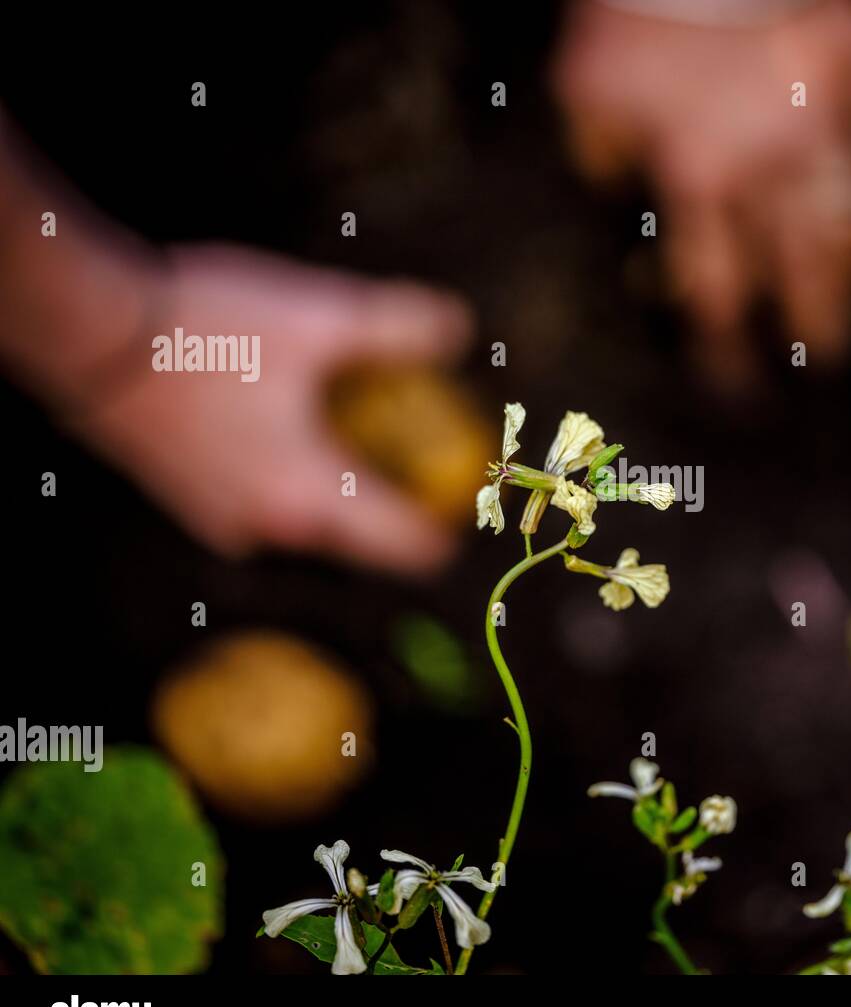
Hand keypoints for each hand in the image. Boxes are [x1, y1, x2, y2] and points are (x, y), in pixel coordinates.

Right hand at [72, 244, 473, 573]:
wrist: (86, 332)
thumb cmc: (206, 330)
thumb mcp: (318, 319)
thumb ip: (398, 329)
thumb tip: (459, 328)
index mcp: (311, 499)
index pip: (408, 546)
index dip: (450, 520)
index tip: (468, 483)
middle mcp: (271, 529)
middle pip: (365, 532)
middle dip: (398, 487)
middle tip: (416, 431)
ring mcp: (226, 521)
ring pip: (315, 516)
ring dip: (344, 476)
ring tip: (356, 412)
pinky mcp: (195, 501)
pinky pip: (270, 501)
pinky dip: (297, 471)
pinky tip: (294, 415)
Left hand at [553, 0, 850, 392]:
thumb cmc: (633, 15)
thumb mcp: (588, 94)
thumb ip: (605, 159)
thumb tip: (622, 196)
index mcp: (700, 180)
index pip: (719, 289)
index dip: (727, 346)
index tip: (737, 381)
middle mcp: (772, 164)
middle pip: (803, 271)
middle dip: (816, 324)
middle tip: (828, 358)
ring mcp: (828, 116)